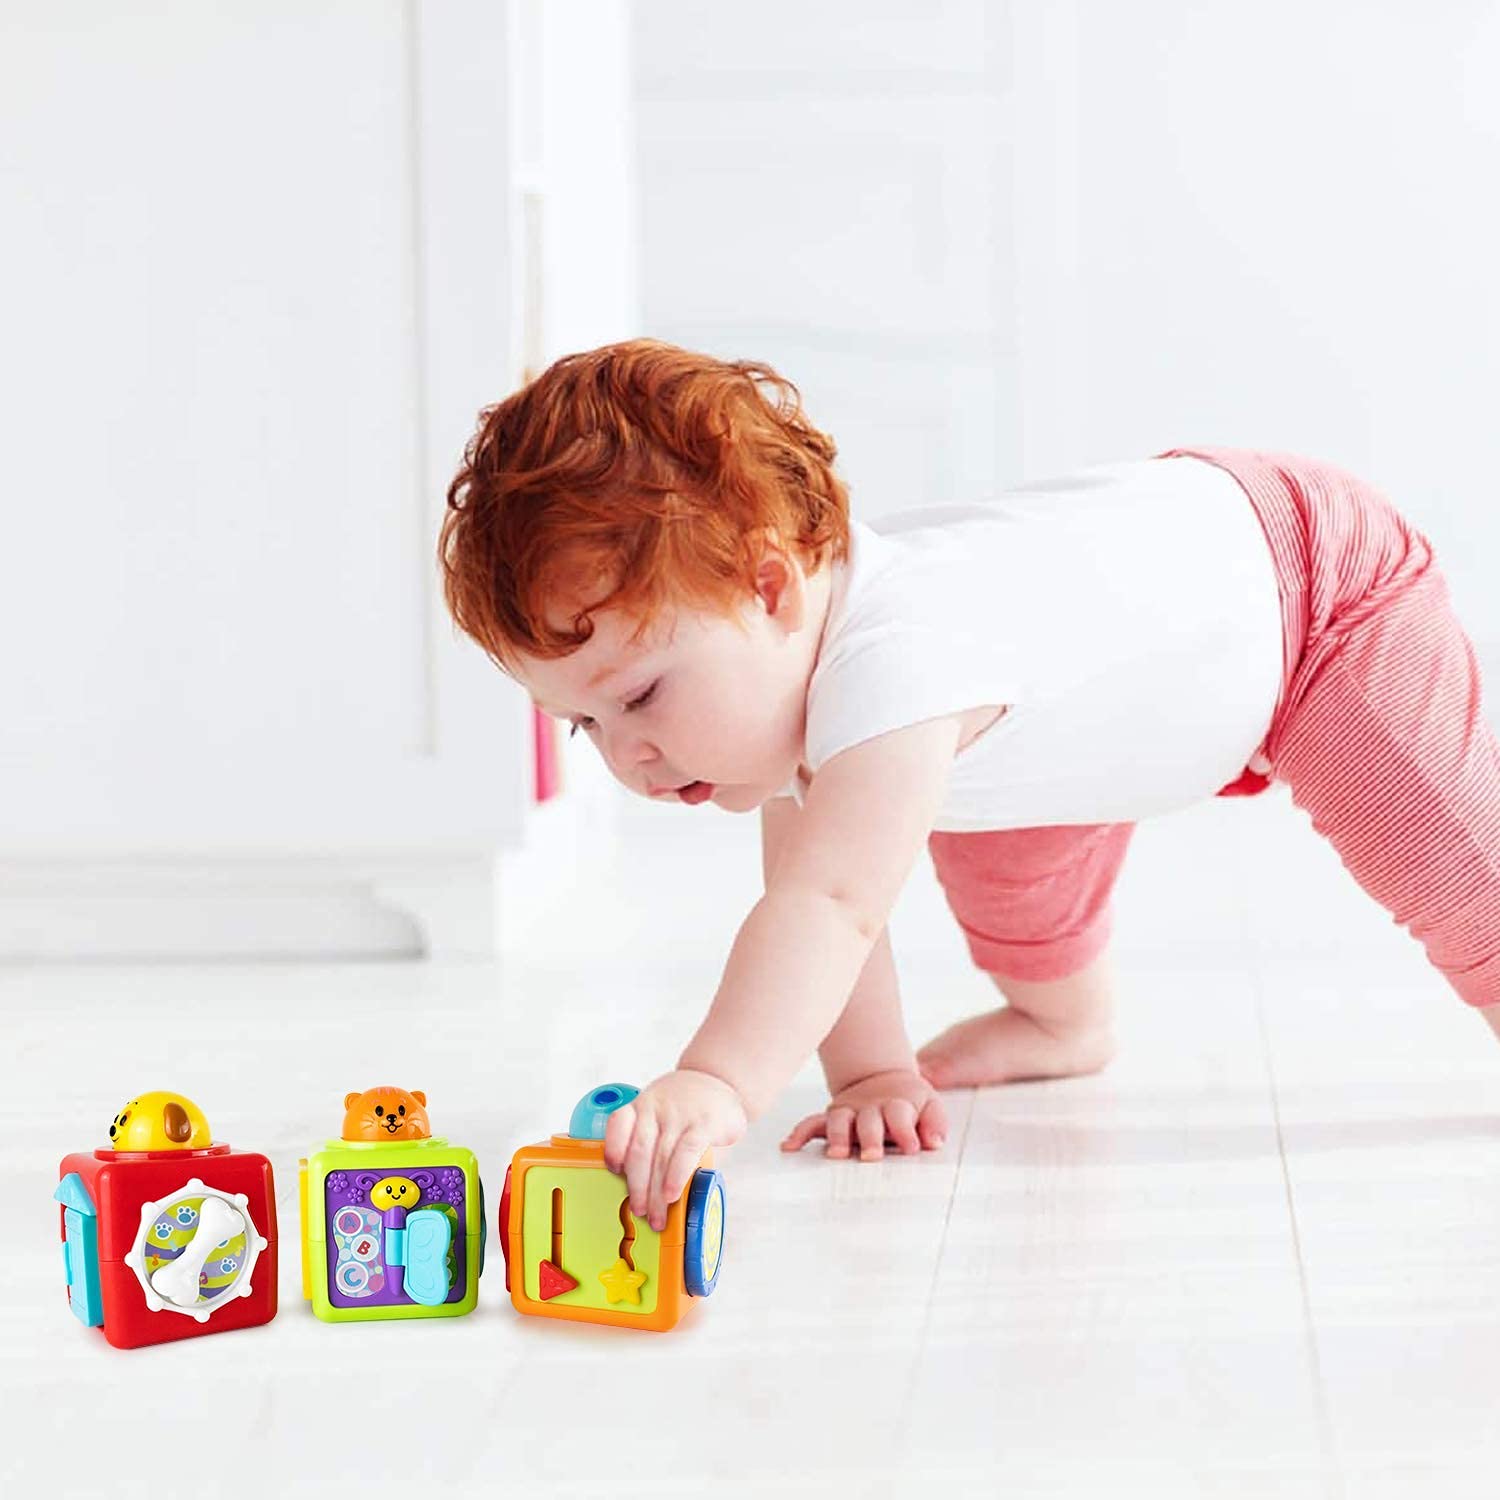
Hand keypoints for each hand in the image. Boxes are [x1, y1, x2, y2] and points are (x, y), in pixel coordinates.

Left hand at [603, 1068, 747, 1231]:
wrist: (720, 1079)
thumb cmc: (687, 1105)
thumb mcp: (664, 1114)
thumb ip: (655, 1146)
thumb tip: (648, 1189)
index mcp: (641, 1106)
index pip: (619, 1124)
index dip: (613, 1150)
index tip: (615, 1172)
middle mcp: (656, 1108)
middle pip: (639, 1151)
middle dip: (637, 1187)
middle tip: (640, 1212)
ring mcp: (679, 1115)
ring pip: (661, 1157)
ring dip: (656, 1192)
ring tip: (657, 1216)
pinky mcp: (704, 1122)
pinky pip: (686, 1151)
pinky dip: (676, 1176)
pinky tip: (672, 1194)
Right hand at [780, 1068, 948, 1159]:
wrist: (884, 1079)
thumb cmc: (910, 1102)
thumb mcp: (930, 1106)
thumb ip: (934, 1123)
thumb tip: (934, 1142)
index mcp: (896, 1105)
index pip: (899, 1115)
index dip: (906, 1130)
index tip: (912, 1147)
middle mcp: (869, 1108)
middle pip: (868, 1121)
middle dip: (870, 1138)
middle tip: (872, 1156)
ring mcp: (848, 1112)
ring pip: (838, 1121)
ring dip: (837, 1137)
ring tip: (836, 1155)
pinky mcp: (832, 1117)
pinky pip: (812, 1123)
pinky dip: (800, 1133)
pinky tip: (789, 1147)